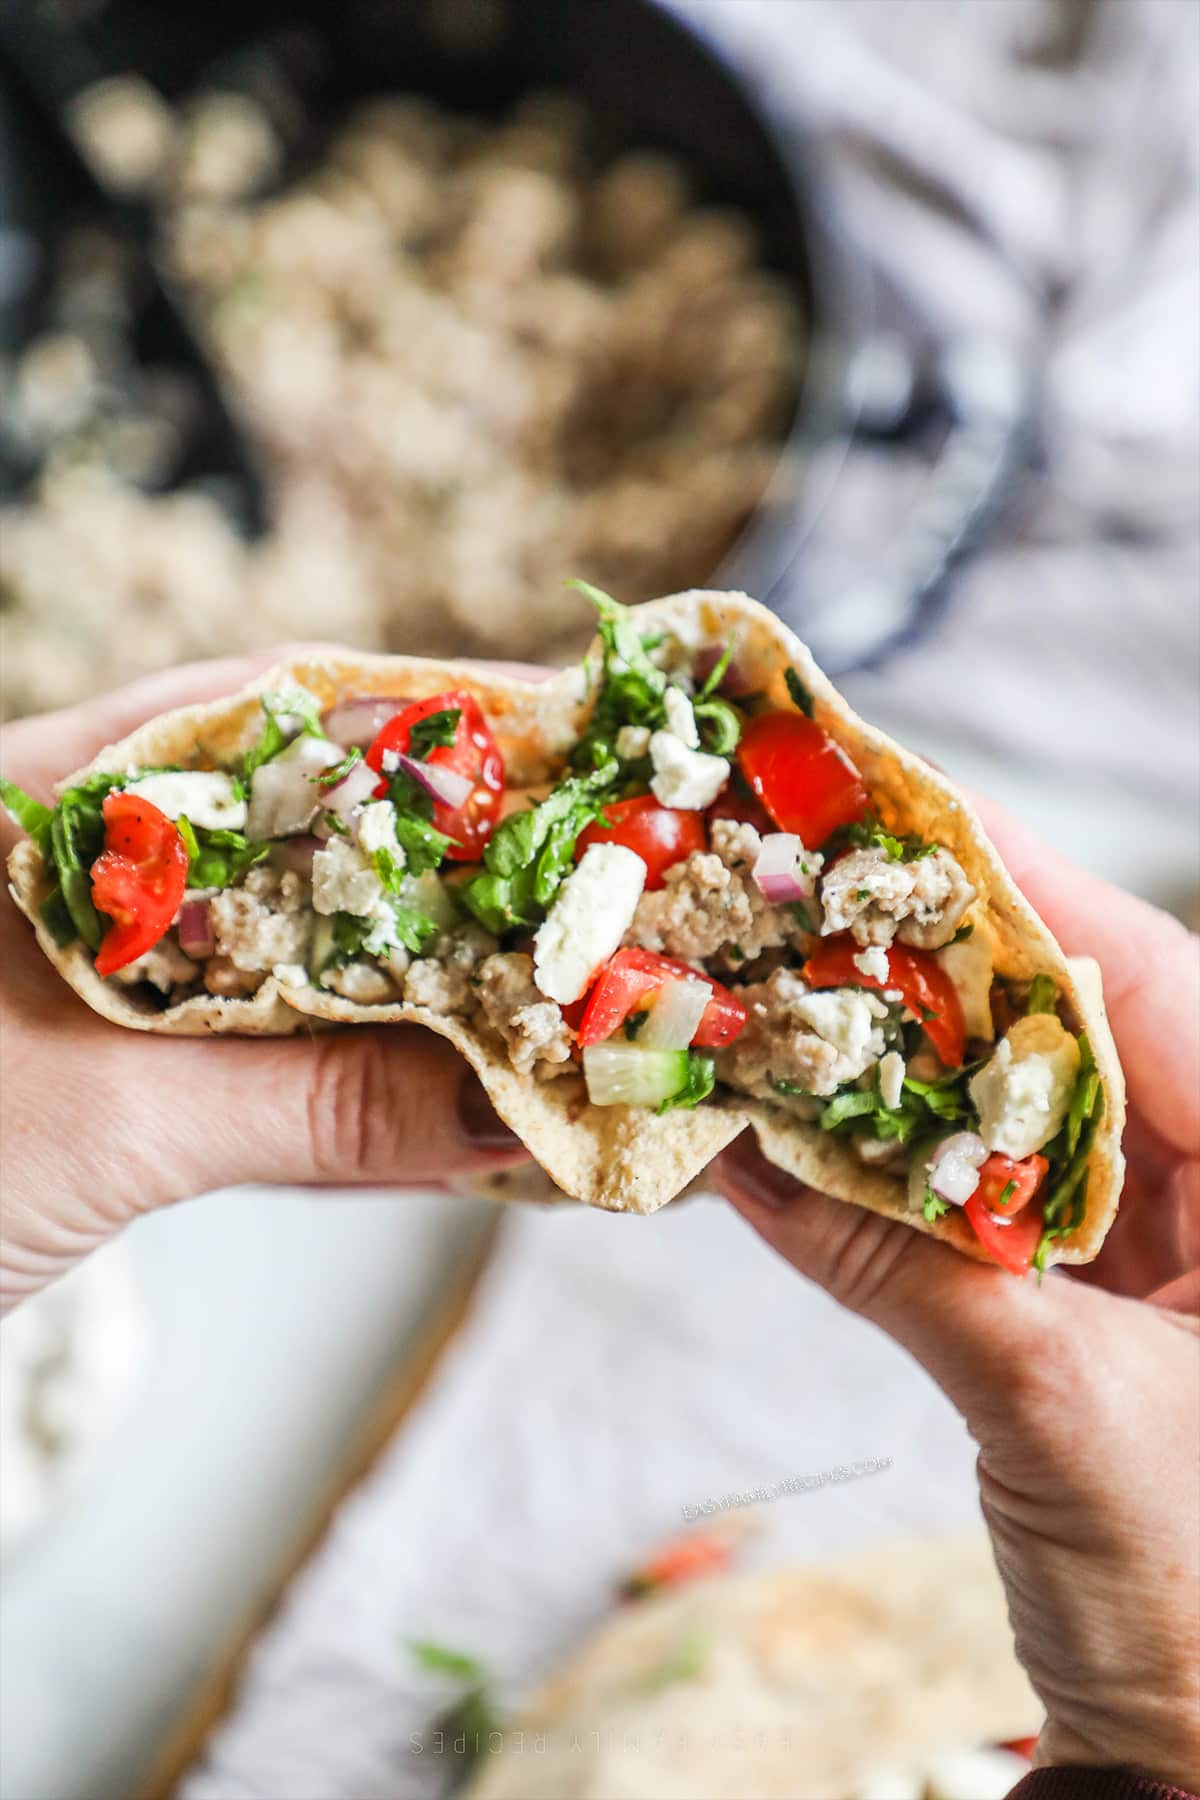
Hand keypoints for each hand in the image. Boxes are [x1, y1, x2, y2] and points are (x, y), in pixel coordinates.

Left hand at [0, 656, 528, 1312]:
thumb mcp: (101, 1116)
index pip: (279, 709)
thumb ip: (308, 1103)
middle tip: (605, 875)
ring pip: (310, 956)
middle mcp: (102, 873)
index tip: (567, 728)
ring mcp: (119, 981)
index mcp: (61, 801)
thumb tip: (510, 1107)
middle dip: (463, 860)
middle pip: (318, 835)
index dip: (433, 713)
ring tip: (566, 988)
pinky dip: (370, 1088)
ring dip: (432, 986)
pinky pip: (279, 1064)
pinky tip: (469, 1110)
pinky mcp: (126, 1083)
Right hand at [720, 796, 1199, 1783]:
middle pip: (1063, 1023)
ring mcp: (1163, 1239)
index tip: (882, 805)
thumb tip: (746, 1149)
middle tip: (786, 895)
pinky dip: (890, 1170)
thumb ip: (908, 1264)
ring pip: (1013, 1106)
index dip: (1006, 881)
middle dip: (919, 963)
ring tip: (770, 992)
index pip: (1138, 976)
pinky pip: (984, 1199)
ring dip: (889, 1067)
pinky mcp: (1096, 1299)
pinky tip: (794, 1134)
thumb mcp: (1066, 1411)